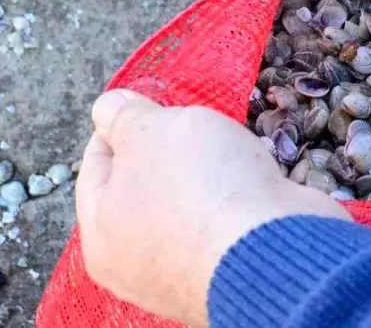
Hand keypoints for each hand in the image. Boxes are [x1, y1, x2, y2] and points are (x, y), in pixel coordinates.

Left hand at [75, 90, 350, 326]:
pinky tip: (251, 173)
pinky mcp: (233, 264)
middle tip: (188, 121)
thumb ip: (123, 116)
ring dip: (207, 169)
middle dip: (168, 147)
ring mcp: (188, 269)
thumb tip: (106, 109)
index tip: (144, 101)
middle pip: (145, 184)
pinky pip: (226, 217)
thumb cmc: (198, 188)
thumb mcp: (150, 130)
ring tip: (226, 144)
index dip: (118, 125)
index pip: (96, 165)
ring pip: (188, 200)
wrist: (273, 244)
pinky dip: (236, 193)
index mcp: (102, 234)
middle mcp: (138, 262)